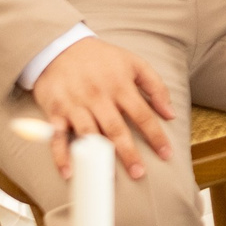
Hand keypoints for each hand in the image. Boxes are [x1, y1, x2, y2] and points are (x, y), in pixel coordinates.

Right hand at [30, 37, 174, 180]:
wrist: (60, 46)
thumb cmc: (101, 58)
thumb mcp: (133, 63)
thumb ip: (155, 86)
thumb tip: (170, 114)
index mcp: (120, 85)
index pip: (142, 114)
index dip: (155, 135)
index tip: (166, 154)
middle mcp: (98, 96)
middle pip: (115, 128)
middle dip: (128, 152)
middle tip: (139, 173)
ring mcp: (75, 104)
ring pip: (88, 134)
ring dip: (97, 157)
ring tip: (107, 178)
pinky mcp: (56, 111)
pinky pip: (57, 136)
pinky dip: (61, 155)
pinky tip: (69, 172)